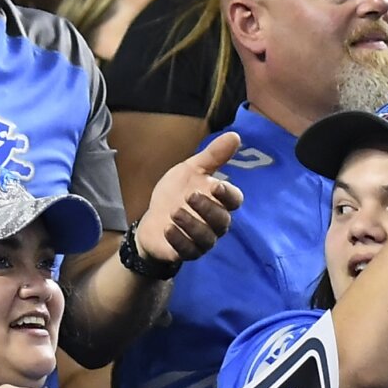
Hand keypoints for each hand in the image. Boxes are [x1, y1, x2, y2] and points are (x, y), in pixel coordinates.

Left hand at [134, 131, 243, 264]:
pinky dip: (179, 240)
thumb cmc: (176, 194)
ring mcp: (202, 240)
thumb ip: (212, 157)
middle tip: (190, 196)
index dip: (228, 194)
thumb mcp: (190, 171)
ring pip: (207, 238)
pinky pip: (188, 251)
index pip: (235, 200)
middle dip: (208, 208)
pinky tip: (168, 229)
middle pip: (222, 220)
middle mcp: (216, 223)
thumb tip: (235, 135)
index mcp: (220, 202)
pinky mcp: (185, 252)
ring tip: (175, 212)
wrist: (152, 220)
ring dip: (192, 225)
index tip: (215, 185)